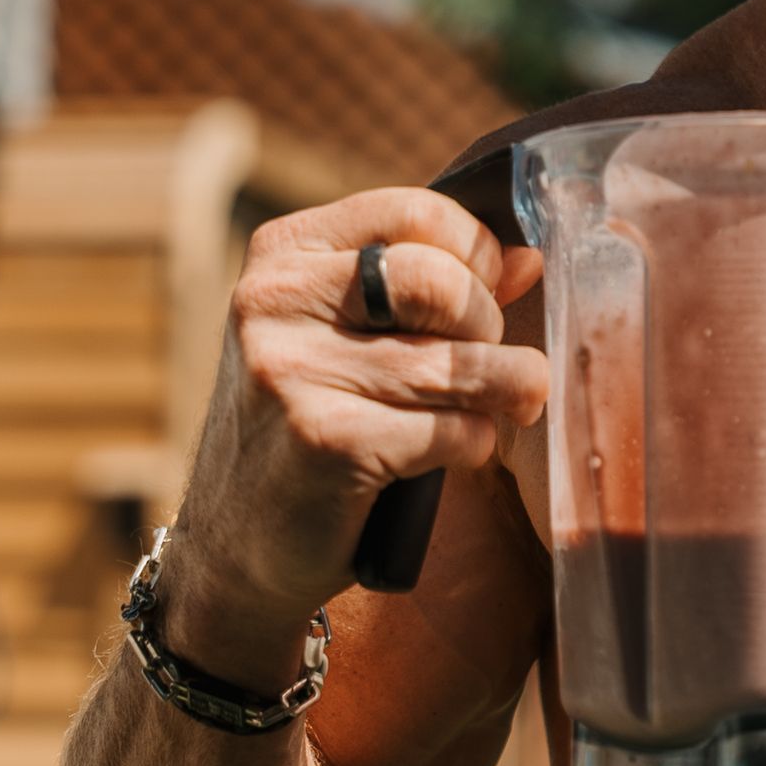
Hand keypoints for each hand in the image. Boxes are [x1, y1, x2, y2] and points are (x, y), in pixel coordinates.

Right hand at [156, 189, 546, 688]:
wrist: (237, 551)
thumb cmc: (312, 426)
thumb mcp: (349, 336)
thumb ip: (434, 288)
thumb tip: (528, 259)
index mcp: (285, 254)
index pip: (414, 214)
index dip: (476, 252)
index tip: (489, 292)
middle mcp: (275, 301)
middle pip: (439, 283)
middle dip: (488, 326)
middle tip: (491, 361)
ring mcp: (291, 372)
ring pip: (454, 363)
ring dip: (505, 389)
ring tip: (511, 403)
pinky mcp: (324, 442)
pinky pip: (451, 430)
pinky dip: (476, 443)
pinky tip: (460, 451)